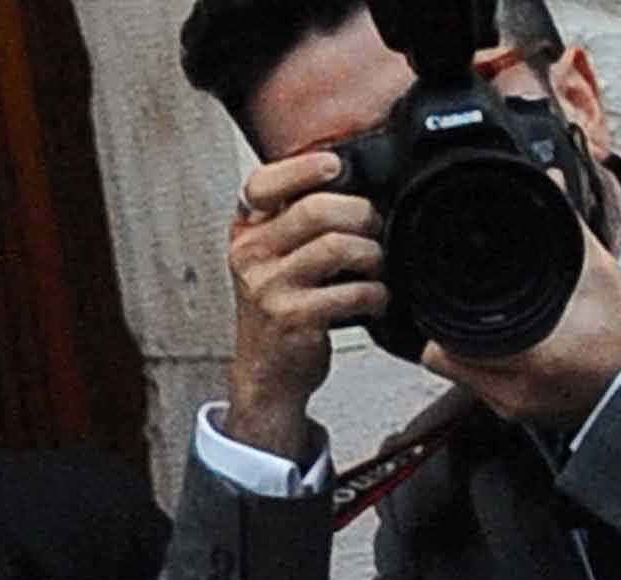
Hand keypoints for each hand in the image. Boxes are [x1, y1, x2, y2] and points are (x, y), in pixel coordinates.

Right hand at [222, 147, 382, 461]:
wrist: (268, 374)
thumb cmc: (280, 311)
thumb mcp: (272, 260)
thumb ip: (295, 222)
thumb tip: (352, 187)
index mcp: (245, 232)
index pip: (263, 184)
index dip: (303, 167)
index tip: (335, 165)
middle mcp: (250, 255)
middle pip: (315, 209)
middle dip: (360, 213)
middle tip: (374, 228)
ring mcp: (268, 287)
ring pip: (337, 246)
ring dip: (371, 254)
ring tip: (375, 267)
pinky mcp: (291, 318)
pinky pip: (350, 291)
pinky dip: (375, 294)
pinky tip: (375, 299)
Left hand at [422, 195, 620, 432]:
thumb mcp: (597, 273)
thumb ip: (568, 226)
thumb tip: (551, 186)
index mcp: (523, 357)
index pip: (442, 346)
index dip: (439, 317)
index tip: (448, 297)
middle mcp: (510, 391)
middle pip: (444, 362)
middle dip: (450, 333)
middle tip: (470, 307)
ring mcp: (514, 409)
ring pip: (463, 379)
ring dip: (468, 352)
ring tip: (492, 325)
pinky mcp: (523, 417)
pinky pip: (486, 391)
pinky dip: (490, 369)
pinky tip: (511, 349)